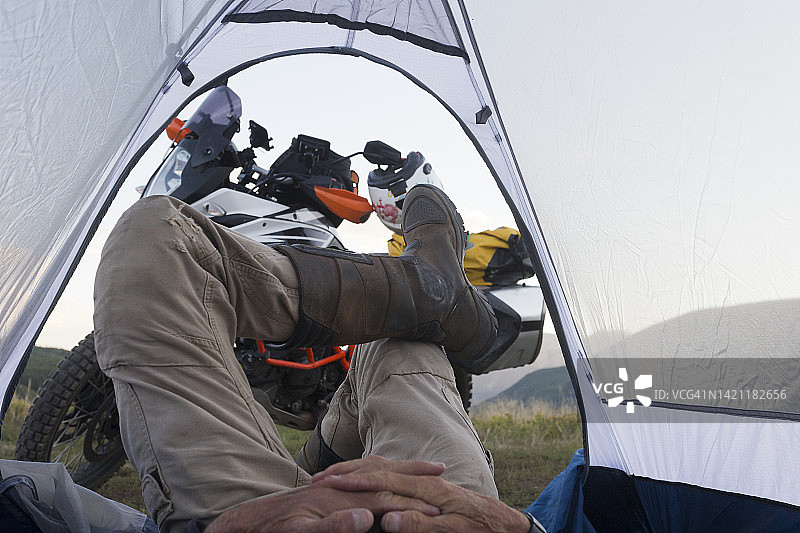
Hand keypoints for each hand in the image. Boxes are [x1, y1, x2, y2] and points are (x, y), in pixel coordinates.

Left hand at [205, 457, 443, 532]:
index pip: (383, 497)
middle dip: (413, 471)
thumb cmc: (274, 530)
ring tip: (422, 467)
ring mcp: (333, 485)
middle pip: (383, 473)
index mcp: (337, 498)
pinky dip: (382, 472)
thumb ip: (332, 527)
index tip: (438, 510)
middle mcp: (338, 486)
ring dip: (400, 467)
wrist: (247, 524)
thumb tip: (365, 516)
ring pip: (375, 469)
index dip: (411, 504)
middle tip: (440, 469)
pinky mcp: (327, 490)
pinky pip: (362, 475)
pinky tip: (389, 479)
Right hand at [317, 469, 530, 532]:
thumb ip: (420, 525)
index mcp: (428, 489)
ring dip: (360, 471)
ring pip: (387, 470)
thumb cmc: (482, 529)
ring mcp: (428, 483)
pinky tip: (368, 483)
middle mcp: (426, 481)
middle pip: (380, 469)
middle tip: (321, 477)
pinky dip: (376, 475)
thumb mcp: (453, 531)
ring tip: (337, 476)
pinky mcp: (430, 489)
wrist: (508, 525)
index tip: (328, 483)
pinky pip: (396, 477)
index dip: (353, 482)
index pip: (382, 480)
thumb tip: (388, 519)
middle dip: (350, 472)